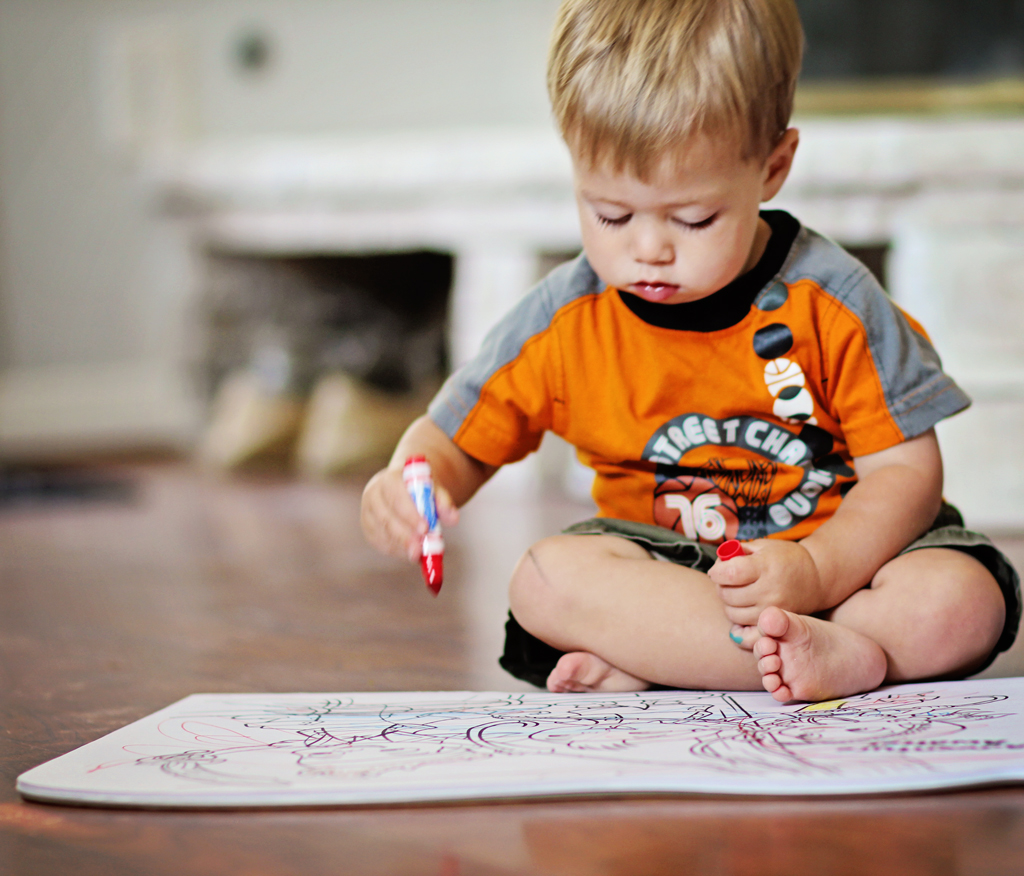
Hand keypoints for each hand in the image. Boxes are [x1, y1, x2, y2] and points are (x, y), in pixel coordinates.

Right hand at [360, 467, 458, 561]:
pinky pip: (380, 542)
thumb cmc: (421, 488)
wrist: (404, 486)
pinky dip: (396, 550)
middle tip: (420, 551)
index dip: (410, 513)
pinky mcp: (368, 527)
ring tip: (419, 553)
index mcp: (389, 479)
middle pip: (386, 517)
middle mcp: (373, 494)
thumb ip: (443, 501)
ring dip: (401, 546)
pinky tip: (409, 552)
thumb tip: (453, 517)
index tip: (425, 529)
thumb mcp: (434, 489)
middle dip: (405, 536)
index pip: (396, 495)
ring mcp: (367, 511)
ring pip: (382, 533)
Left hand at [707, 539, 824, 627]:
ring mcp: (773, 609)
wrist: (816, 578)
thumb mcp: (764, 546)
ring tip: (735, 593)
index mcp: (765, 566)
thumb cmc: (786, 558)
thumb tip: (718, 562)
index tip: (717, 570)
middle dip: (720, 586)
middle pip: (727, 595)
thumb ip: (738, 552)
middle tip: (725, 580)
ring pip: (733, 614)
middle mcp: (769, 590)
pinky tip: (743, 607)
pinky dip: (739, 619)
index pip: (730, 573)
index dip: (717, 572)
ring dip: (728, 603)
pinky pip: (746, 627)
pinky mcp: (776, 622)